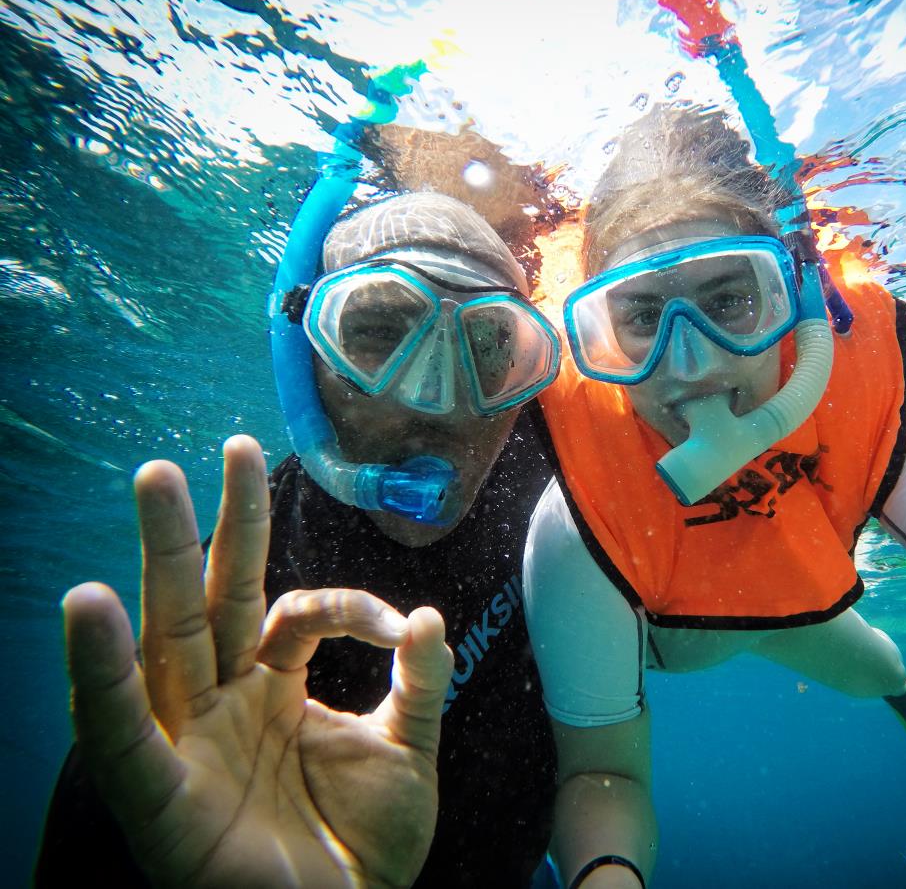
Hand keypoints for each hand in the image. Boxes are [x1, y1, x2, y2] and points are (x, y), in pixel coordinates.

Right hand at [62, 435, 452, 887]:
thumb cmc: (363, 849)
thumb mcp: (406, 754)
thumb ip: (419, 684)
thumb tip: (428, 613)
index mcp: (272, 689)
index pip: (295, 614)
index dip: (345, 604)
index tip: (398, 625)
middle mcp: (221, 705)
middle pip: (211, 600)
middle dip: (217, 523)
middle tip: (226, 447)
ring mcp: (187, 744)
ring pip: (165, 642)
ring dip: (155, 562)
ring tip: (154, 480)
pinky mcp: (159, 798)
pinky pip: (120, 733)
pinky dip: (97, 675)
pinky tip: (87, 608)